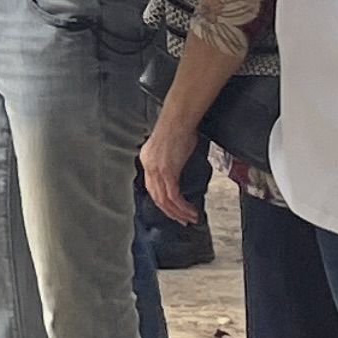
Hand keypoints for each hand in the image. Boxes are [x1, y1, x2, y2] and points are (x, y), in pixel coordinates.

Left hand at [140, 111, 202, 227]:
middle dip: (170, 212)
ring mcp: (156, 170)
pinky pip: (173, 196)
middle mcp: (149, 166)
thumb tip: (178, 171)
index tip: (172, 210)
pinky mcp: (167, 172)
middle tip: (181, 220)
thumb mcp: (170, 147)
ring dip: (178, 213)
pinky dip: (182, 206)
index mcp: (147, 160)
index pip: (152, 188)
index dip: (162, 202)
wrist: (179, 118)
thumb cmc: (179, 127)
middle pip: (156, 197)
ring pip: (165, 201)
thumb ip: (170, 161)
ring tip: (190, 218)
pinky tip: (190, 211)